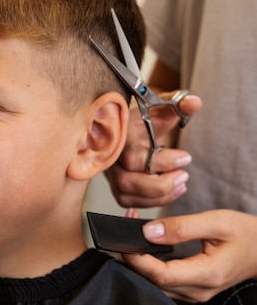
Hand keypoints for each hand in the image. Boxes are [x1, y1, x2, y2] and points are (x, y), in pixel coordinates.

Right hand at [104, 92, 201, 206]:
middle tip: (184, 175)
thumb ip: (180, 104)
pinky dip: (153, 201)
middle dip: (160, 184)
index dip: (161, 162)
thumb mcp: (162, 108)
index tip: (186, 157)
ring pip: (127, 195)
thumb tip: (194, 102)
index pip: (132, 157)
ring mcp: (110, 173)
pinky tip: (171, 191)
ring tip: (181, 183)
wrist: (130, 130)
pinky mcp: (115, 187)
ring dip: (159, 195)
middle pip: (126, 181)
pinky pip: (129, 201)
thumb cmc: (145, 119)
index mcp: (119, 135)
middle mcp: (110, 156)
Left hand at [122, 209, 256, 302]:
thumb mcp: (216, 221)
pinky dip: (149, 264)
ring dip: (139, 260)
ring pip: (155, 283)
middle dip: (134, 256)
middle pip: (153, 281)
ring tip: (133, 232)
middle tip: (125, 226)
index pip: (161, 275)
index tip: (124, 239)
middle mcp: (199, 290)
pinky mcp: (190, 288)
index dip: (138, 259)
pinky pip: (163, 281)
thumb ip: (181, 227)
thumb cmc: (245, 234)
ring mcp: (194, 292)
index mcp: (207, 274)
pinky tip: (144, 245)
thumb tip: (148, 232)